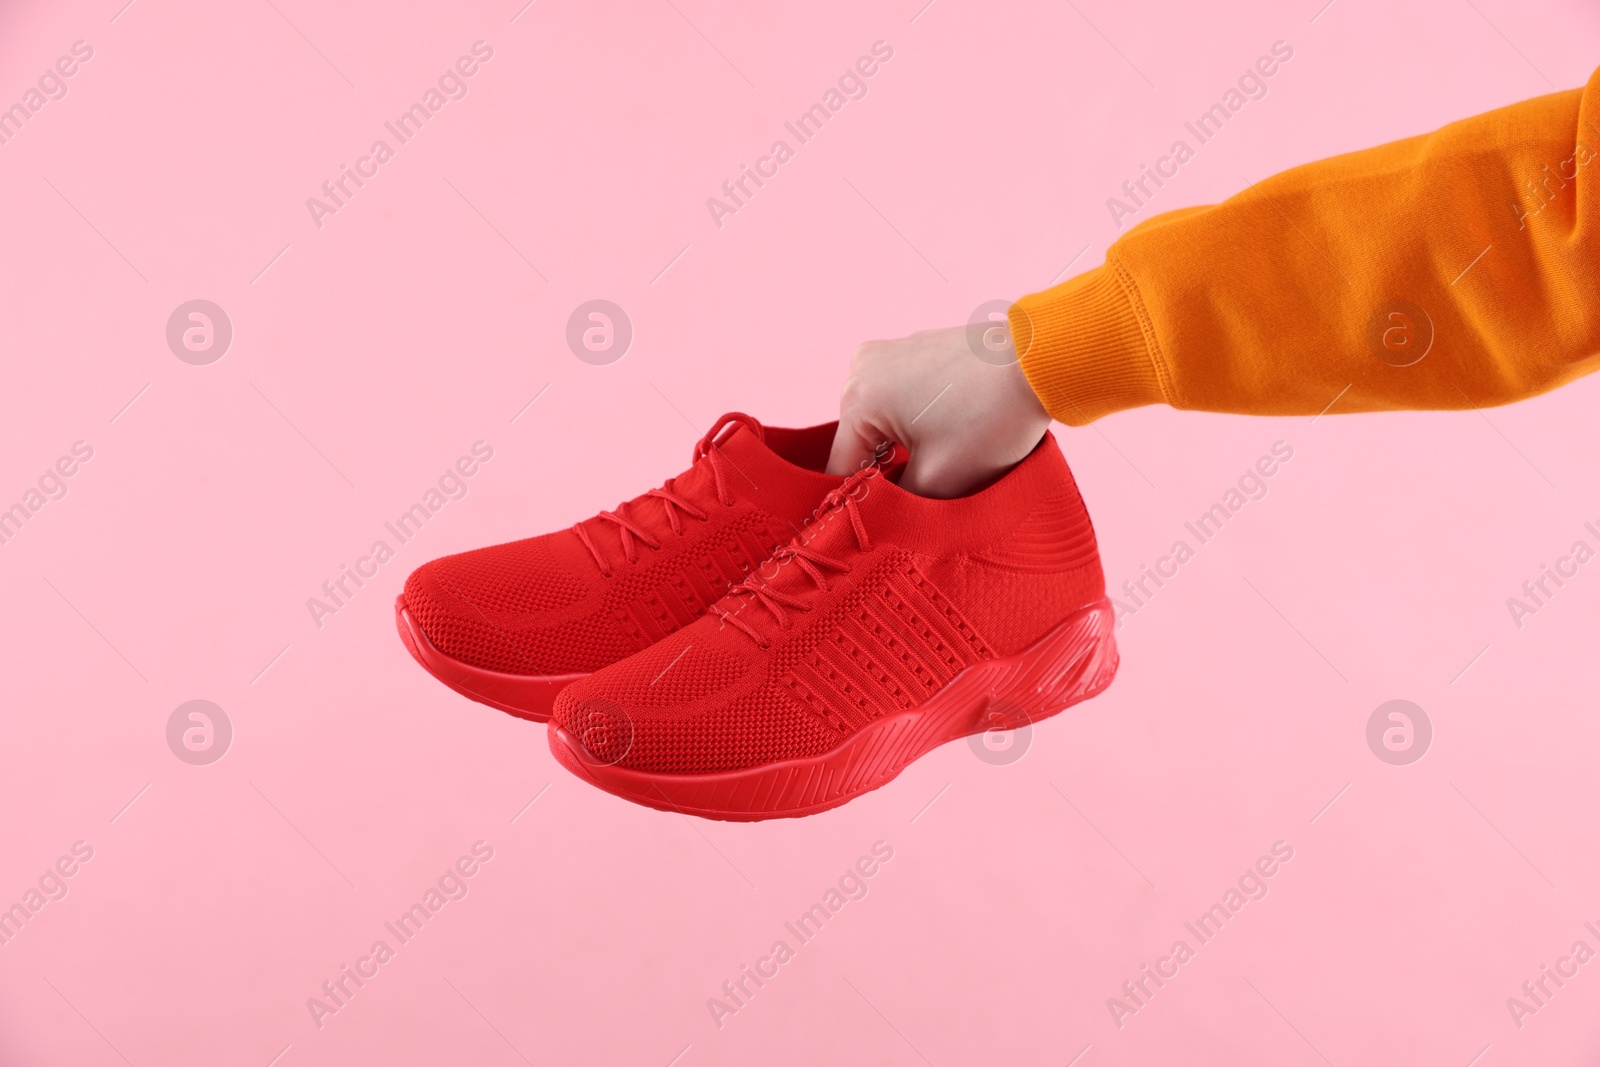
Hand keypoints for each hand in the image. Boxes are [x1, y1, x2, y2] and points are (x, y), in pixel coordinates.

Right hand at [827, 325, 1051, 497]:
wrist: (1041, 361)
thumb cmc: (991, 416)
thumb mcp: (938, 481)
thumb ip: (896, 503)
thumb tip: (881, 512)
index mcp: (858, 397)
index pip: (841, 470)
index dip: (860, 502)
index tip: (883, 520)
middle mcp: (863, 367)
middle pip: (861, 443)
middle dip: (888, 470)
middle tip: (926, 489)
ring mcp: (891, 352)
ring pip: (883, 422)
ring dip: (905, 447)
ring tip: (945, 458)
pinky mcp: (918, 348)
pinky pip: (904, 398)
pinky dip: (921, 421)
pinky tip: (954, 431)